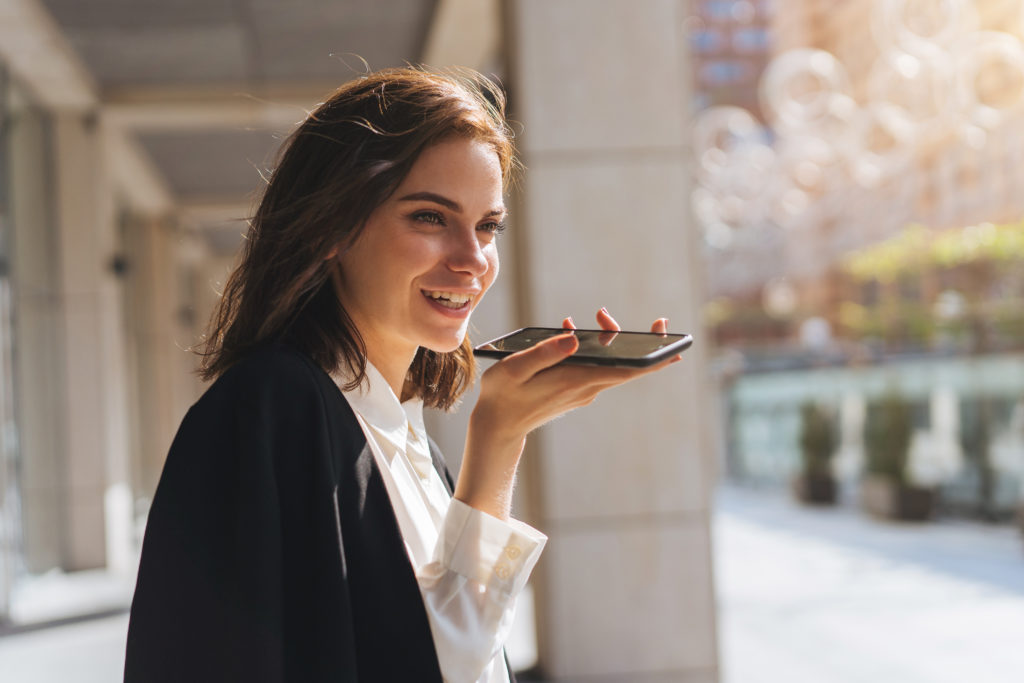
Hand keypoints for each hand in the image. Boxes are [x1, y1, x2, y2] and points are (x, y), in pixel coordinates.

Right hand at [455, 308, 679, 518]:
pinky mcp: (575, 390)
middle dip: (633, 339)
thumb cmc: (503, 395)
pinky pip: (595, 368)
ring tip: (597, 317)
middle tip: (640, 319)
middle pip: (625, 365)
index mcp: (576, 381)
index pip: (627, 370)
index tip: (673, 346)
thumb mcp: (515, 369)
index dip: (653, 358)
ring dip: (609, 340)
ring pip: (610, 365)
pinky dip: (594, 349)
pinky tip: (572, 333)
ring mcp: (582, 391)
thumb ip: (545, 352)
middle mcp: (586, 388)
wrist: (498, 427)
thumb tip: (575, 338)